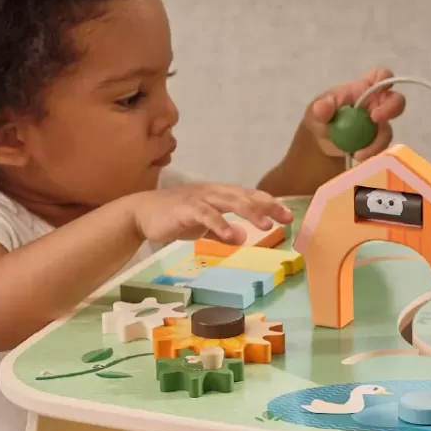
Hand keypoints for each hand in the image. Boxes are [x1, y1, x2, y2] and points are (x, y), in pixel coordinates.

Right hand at [131, 182, 291, 247]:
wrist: (141, 212)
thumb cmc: (176, 217)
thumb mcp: (204, 225)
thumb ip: (222, 232)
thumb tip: (241, 239)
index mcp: (220, 194)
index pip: (250, 196)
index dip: (270, 204)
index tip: (289, 217)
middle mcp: (213, 191)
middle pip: (245, 196)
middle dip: (267, 207)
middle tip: (286, 219)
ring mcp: (199, 198)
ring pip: (229, 202)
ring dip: (249, 213)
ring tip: (266, 226)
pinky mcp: (185, 208)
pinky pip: (206, 215)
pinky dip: (220, 224)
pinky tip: (231, 237)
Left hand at [304, 67, 405, 160]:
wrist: (321, 142)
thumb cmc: (322, 117)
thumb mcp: (316, 110)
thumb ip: (320, 107)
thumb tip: (322, 108)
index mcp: (365, 88)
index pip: (381, 76)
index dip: (385, 79)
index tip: (378, 90)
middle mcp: (377, 104)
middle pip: (396, 101)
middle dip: (390, 109)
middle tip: (375, 119)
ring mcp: (379, 124)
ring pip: (388, 130)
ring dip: (377, 142)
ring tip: (358, 152)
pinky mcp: (377, 142)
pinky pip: (381, 148)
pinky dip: (371, 153)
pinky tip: (356, 156)